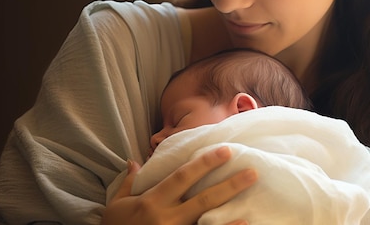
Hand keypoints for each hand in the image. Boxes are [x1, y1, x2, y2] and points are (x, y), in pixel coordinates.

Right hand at [101, 146, 257, 224]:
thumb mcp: (117, 205)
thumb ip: (128, 183)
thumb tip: (134, 161)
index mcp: (152, 202)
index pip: (182, 177)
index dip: (204, 163)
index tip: (225, 151)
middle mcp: (166, 219)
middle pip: (203, 199)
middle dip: (229, 186)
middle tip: (252, 173)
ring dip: (229, 219)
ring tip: (250, 209)